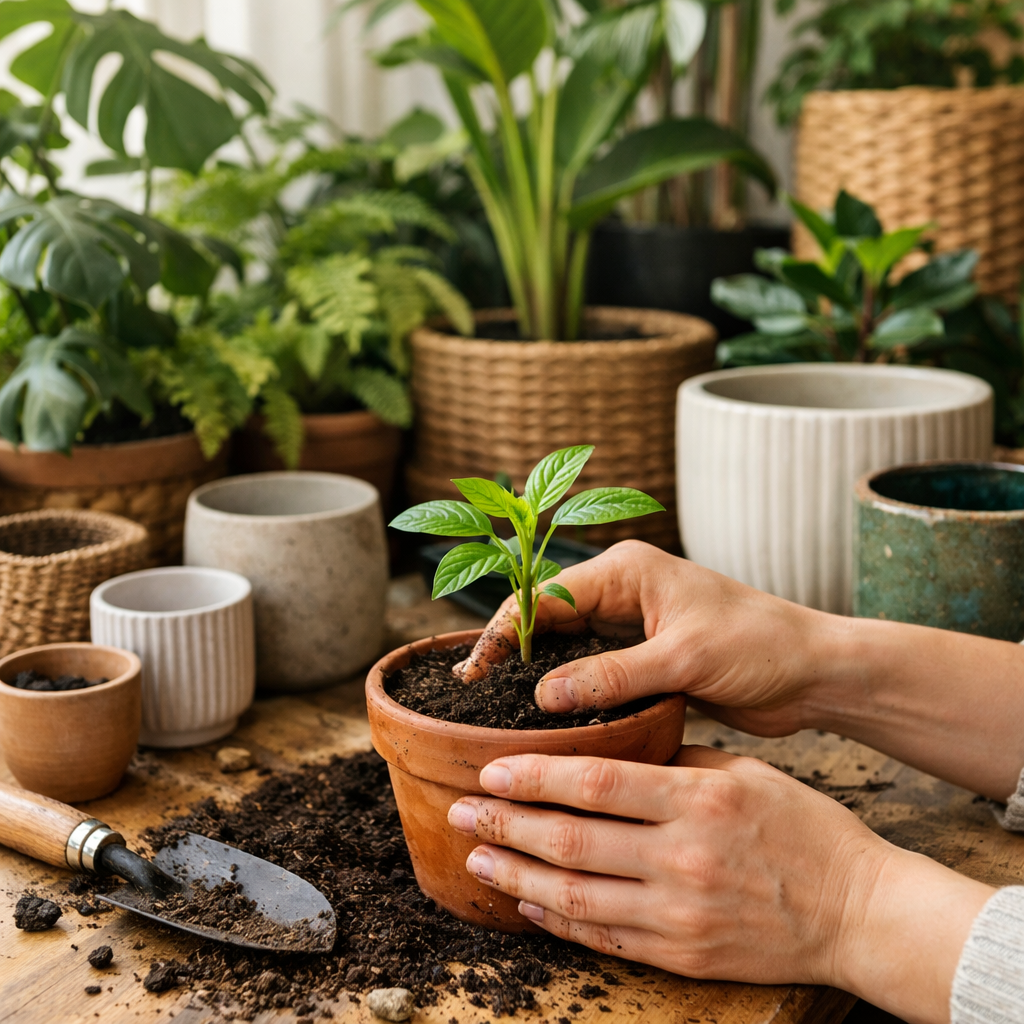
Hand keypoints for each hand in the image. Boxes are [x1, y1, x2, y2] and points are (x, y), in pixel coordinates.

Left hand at [448, 749, 993, 1023]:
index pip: (595, 783)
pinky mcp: (683, 953)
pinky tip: (527, 901)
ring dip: (518, 871)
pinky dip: (559, 920)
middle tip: (460, 808)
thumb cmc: (805, 829)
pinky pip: (604, 936)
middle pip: (572, 839)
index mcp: (697, 799)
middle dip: (506, 821)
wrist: (859, 911)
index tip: (491, 766)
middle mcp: (682, 857)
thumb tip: (611, 755)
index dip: (534, 775)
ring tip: (477, 852)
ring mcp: (680, 912)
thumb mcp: (744, 773)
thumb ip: (675, 763)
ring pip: (576, 893)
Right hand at [456, 540, 833, 736]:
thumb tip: (543, 696)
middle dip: (512, 651)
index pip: (546, 594)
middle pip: (548, 618)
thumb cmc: (761, 645)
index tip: (476, 669)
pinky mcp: (646, 658)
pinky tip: (548, 720)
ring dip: (538, 674)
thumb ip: (612, 675)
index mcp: (629, 571)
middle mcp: (625, 592)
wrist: (814, 672)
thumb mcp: (683, 658)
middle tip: (473, 692)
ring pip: (568, 648)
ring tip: (498, 709)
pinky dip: (571, 693)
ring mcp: (634, 626)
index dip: (506, 630)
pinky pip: (594, 673)